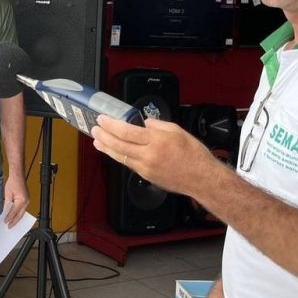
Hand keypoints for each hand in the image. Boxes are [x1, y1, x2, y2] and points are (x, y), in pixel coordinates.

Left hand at [3, 172, 29, 226]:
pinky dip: (18, 214)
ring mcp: (27, 201)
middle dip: (14, 222)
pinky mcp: (26, 200)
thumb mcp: (7, 194)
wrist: (18, 175)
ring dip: (17, 219)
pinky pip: (22, 210)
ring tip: (11, 224)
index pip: (14, 212)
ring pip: (22, 213)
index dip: (9, 218)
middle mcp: (26, 202)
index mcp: (22, 200)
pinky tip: (14, 217)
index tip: (5, 223)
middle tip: (9, 227)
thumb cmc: (13, 182)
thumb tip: (5, 213)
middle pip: (20, 215)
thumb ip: (6, 204)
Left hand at [91, 115, 218, 196]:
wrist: (202, 178)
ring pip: (120, 156)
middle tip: (95, 128)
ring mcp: (146, 167)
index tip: (103, 119)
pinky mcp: (146, 176)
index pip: (126, 131)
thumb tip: (143, 123)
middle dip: (104, 135)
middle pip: (119, 144)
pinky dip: (118, 156)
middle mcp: (149, 154)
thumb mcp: (177, 130)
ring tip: (97, 140)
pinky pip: (128, 164)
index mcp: (157, 140)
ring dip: (106, 147)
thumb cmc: (193, 154)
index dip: (111, 124)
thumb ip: (157, 125)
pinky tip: (113, 151)